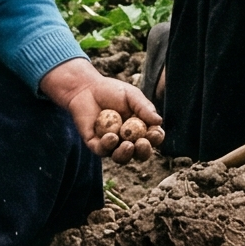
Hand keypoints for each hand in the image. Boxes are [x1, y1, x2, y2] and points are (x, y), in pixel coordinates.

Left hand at [40, 59, 163, 160]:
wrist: (85, 88)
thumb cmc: (111, 91)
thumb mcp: (132, 96)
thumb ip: (144, 108)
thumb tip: (159, 121)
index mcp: (140, 128)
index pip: (151, 138)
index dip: (155, 138)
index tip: (155, 133)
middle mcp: (127, 140)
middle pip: (138, 153)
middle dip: (143, 151)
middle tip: (142, 143)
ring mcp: (111, 144)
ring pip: (121, 157)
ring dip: (126, 154)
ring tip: (128, 145)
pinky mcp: (95, 144)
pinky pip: (102, 150)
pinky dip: (107, 146)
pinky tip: (111, 137)